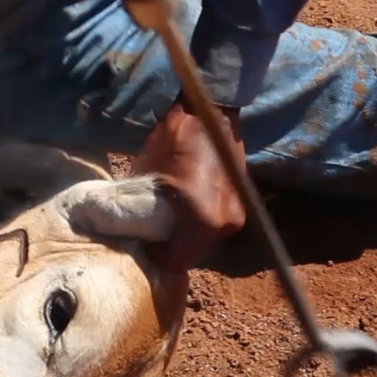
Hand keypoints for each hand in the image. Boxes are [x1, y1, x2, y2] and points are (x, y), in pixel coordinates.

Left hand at [130, 101, 247, 272]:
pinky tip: (187, 204)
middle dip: (172, 245)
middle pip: (191, 253)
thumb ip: (142, 213)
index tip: (144, 243)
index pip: (175, 263)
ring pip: (204, 239)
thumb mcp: (147, 179)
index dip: (156, 256)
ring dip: (187, 233)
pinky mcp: (242, 203)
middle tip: (154, 229)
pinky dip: (200, 219)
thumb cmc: (174, 142)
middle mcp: (225, 226)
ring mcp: (237, 215)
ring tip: (170, 214)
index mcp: (203, 223)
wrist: (211, 113)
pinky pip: (215, 223)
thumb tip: (134, 235)